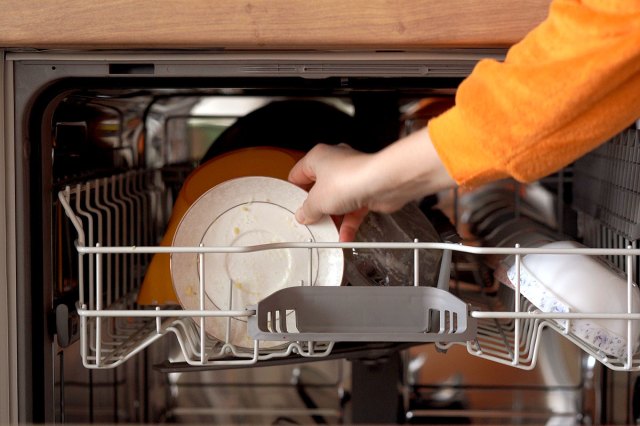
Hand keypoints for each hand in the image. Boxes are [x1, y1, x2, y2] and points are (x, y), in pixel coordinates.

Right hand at [288, 127, 456, 240]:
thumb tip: (303, 215)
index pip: (298, 174)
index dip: (294, 192)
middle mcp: (336, 164)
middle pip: (319, 189)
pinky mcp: (367, 190)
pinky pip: (354, 209)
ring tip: (327, 231)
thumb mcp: (317, 201)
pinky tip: (344, 235)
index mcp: (318, 157)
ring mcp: (352, 177)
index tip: (293, 206)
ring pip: (338, 201)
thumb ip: (307, 210)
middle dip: (317, 208)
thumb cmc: (351, 179)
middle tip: (310, 220)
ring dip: (334, 218)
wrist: (384, 182)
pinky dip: (349, 223)